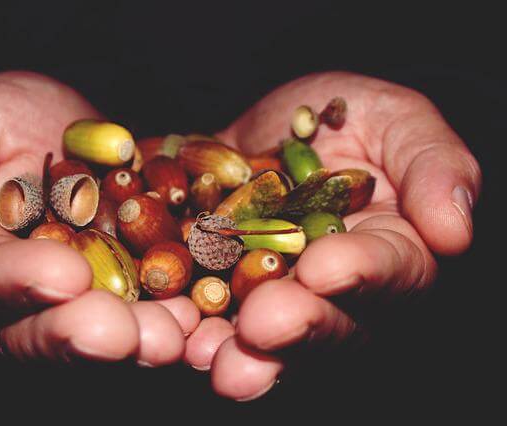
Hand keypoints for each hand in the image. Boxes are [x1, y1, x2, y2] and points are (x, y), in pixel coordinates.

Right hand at [0, 71, 198, 365]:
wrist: (71, 124)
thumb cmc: (1, 118)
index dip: (18, 283)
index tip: (62, 274)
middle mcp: (27, 297)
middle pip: (45, 330)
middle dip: (85, 334)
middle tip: (122, 336)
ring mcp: (88, 298)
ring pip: (106, 332)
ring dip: (141, 339)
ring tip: (173, 336)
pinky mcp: (137, 288)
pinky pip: (157, 310)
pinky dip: (182, 316)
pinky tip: (205, 316)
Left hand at [187, 72, 479, 399]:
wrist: (271, 125)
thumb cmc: (348, 114)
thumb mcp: (397, 120)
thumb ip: (433, 166)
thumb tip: (454, 231)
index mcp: (390, 252)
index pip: (388, 271)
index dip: (360, 273)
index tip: (326, 267)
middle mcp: (334, 291)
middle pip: (327, 323)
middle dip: (295, 327)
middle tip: (265, 326)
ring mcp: (274, 295)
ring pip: (266, 340)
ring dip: (241, 355)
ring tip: (216, 363)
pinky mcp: (220, 288)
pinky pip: (207, 317)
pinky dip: (190, 329)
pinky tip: (172, 336)